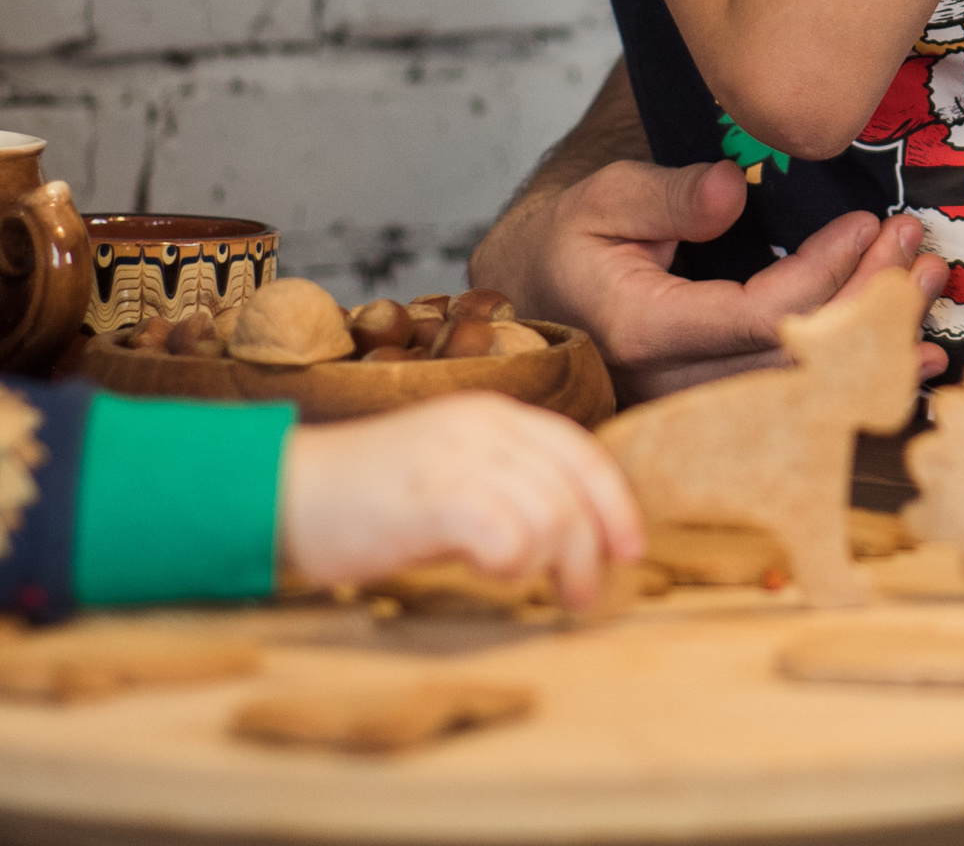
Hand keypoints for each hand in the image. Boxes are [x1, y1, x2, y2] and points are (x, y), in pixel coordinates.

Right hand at [280, 395, 644, 607]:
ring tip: (533, 588)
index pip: (581, 450)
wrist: (286, 493)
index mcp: (495, 415)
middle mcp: (485, 426)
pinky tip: (494, 574)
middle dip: (591, 548)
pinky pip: (507, 532)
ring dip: (553, 563)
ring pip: (550, 512)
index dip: (614, 501)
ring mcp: (459, 457)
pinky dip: (514, 561)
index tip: (629, 548)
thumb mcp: (453, 473)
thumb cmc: (370, 497)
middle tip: (582, 596)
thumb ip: (506, 485)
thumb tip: (568, 534)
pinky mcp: (432, 496)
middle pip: (573, 487)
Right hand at [472, 155, 948, 402]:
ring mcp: (697, 405)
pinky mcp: (718, 406)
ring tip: (930, 290)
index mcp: (645, 330)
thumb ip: (668, 196)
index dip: (823, 274)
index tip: (867, 224)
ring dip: (875, 340)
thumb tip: (734, 190)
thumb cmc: (574, 241)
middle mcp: (675, 385)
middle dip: (868, 304)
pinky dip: (860, 373)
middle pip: (794, 358)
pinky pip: (798, 397)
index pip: (758, 316)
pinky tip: (916, 359)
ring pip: (803, 385)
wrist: (540, 294)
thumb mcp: (606, 199)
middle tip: (919, 250)